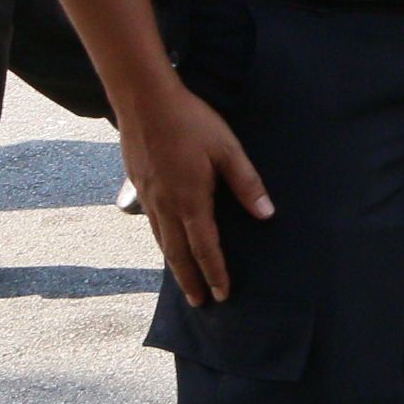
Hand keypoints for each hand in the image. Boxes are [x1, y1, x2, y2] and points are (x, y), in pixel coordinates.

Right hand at [117, 78, 274, 306]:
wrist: (144, 100)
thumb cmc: (190, 122)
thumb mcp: (228, 149)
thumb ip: (247, 183)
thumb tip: (266, 215)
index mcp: (190, 200)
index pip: (205, 248)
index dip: (215, 273)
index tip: (222, 294)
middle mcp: (166, 205)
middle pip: (178, 254)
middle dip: (190, 280)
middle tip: (198, 303)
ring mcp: (148, 196)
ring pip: (161, 240)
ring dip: (173, 265)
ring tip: (182, 281)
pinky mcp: (137, 185)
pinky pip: (151, 224)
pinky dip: (160, 241)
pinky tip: (164, 241)